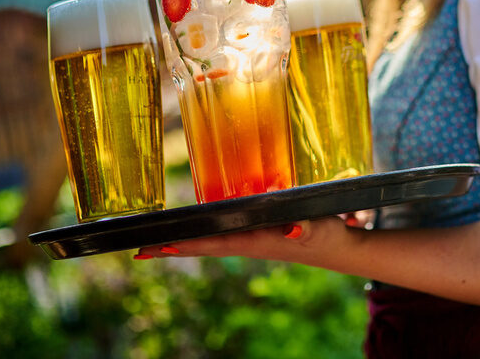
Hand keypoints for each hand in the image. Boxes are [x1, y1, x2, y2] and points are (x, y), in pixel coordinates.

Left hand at [134, 215, 360, 268]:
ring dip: (184, 242)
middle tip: (140, 251)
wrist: (340, 248)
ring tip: (158, 244)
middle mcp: (248, 242)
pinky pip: (221, 235)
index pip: (213, 243)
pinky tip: (194, 232)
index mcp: (256, 241)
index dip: (185, 245)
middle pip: (203, 246)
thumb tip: (289, 227)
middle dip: (173, 248)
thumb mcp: (320, 228)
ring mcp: (251, 240)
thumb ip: (306, 227)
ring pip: (210, 241)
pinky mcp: (257, 234)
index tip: (158, 248)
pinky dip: (202, 235)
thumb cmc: (327, 236)